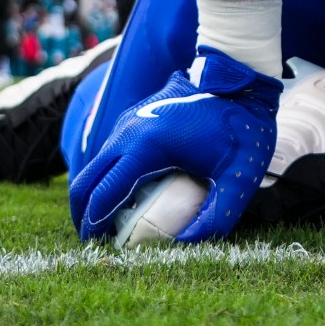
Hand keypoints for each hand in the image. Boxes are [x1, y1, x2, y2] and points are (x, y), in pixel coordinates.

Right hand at [67, 48, 280, 243]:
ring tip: (106, 223)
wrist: (239, 77)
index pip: (105, 192)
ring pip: (97, 163)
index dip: (95, 224)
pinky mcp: (134, 117)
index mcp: (147, 145)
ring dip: (93, 193)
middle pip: (88, 178)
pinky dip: (106, 176)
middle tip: (91, 242)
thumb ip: (216, 215)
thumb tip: (186, 245)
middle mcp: (129, 130)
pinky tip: (124, 194)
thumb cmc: (242, 128)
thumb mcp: (238, 176)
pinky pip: (110, 152)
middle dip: (82, 212)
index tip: (95, 248)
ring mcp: (129, 120)